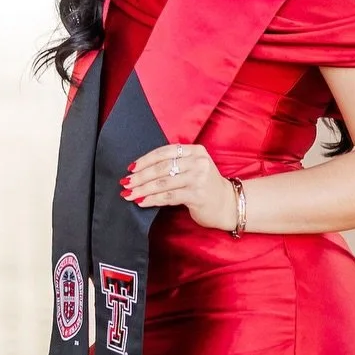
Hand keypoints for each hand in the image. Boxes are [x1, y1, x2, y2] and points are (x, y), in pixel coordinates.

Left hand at [123, 144, 237, 231]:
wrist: (229, 204)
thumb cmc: (205, 187)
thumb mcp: (194, 168)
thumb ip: (175, 164)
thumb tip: (141, 171)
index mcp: (196, 151)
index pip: (164, 152)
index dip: (145, 160)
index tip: (131, 168)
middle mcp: (198, 162)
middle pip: (162, 167)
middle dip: (140, 176)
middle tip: (125, 183)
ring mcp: (198, 178)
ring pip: (163, 182)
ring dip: (143, 189)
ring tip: (129, 194)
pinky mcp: (197, 194)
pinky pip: (169, 196)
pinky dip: (153, 199)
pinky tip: (142, 202)